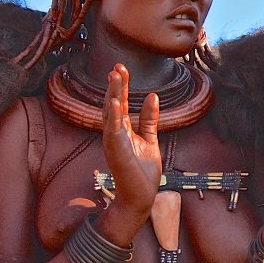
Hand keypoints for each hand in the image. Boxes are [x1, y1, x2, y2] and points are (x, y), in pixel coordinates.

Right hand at [101, 64, 160, 216]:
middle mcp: (115, 134)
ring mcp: (114, 142)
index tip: (121, 68)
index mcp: (123, 130)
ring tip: (115, 77)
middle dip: (115, 85)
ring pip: (110, 114)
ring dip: (112, 95)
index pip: (120, 103)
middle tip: (117, 66)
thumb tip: (153, 95)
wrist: (141, 195)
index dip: (120, 86)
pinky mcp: (116, 152)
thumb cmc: (143, 170)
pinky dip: (113, 117)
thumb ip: (149, 118)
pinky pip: (113, 131)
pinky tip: (113, 102)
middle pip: (113, 105)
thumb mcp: (150, 138)